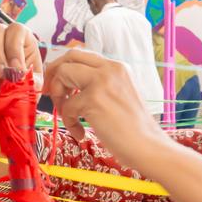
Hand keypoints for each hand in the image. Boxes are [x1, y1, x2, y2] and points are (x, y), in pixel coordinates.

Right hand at [0, 23, 43, 101]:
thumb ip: (33, 80)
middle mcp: (0, 36)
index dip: (15, 49)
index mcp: (20, 35)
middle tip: (2, 75)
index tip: (17, 69)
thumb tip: (25, 80)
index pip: (15, 30)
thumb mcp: (35, 81)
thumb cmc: (27, 81)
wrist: (13, 95)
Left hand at [43, 49, 165, 169]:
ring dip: (58, 96)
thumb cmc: (134, 129)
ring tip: (67, 115)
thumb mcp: (119, 95)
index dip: (65, 67)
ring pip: (63, 73)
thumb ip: (100, 85)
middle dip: (55, 73)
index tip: (60, 85)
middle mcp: (111, 68)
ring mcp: (102, 81)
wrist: (148, 146)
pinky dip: (68, 122)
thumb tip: (70, 84)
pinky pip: (66, 106)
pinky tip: (80, 133)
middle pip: (70, 56)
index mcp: (118, 67)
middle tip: (53, 94)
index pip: (83, 55)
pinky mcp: (93, 99)